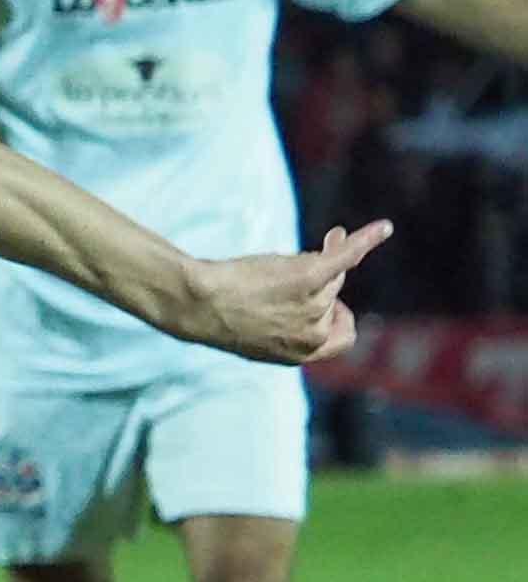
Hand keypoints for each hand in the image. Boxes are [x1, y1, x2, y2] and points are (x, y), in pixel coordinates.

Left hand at [191, 220, 391, 364]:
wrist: (197, 305)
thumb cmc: (224, 313)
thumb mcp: (267, 324)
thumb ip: (298, 314)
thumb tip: (331, 276)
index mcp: (303, 354)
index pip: (343, 336)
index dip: (336, 318)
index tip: (323, 304)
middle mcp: (313, 335)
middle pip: (334, 296)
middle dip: (316, 283)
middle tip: (284, 273)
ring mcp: (314, 305)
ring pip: (330, 274)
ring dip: (308, 263)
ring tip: (269, 269)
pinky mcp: (309, 278)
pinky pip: (346, 257)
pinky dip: (366, 240)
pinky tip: (383, 227)